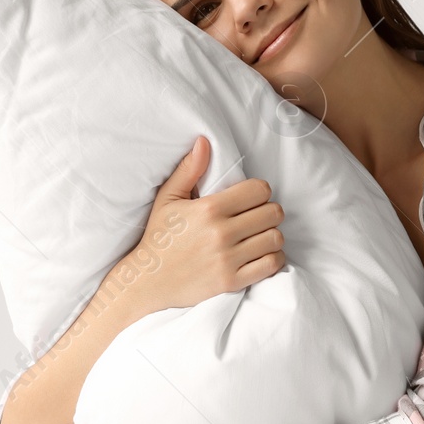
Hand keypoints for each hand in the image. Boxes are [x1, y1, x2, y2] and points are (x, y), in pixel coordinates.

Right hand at [129, 135, 287, 310]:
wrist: (147, 280)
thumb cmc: (159, 236)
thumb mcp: (168, 199)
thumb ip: (189, 169)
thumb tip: (204, 141)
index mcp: (209, 209)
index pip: (259, 190)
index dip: (260, 191)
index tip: (252, 198)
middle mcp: (221, 233)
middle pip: (273, 213)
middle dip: (269, 211)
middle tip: (257, 216)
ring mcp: (228, 259)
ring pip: (275, 238)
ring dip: (272, 234)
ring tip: (260, 234)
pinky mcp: (232, 281)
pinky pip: (271, 265)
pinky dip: (273, 258)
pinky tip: (262, 254)